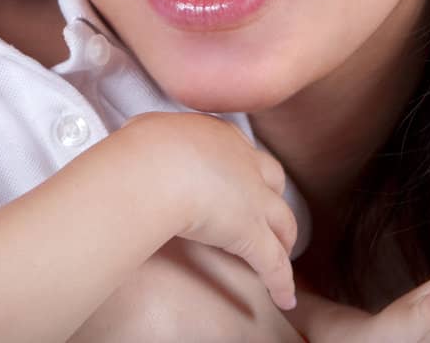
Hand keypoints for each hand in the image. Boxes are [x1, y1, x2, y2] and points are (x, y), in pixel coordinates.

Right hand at [119, 112, 298, 310]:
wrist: (154, 171)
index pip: (243, 152)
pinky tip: (285, 299)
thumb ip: (155, 136)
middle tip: (268, 212)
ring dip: (285, 237)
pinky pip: (274, 263)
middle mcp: (246, 165)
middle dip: (273, 196)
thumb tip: (146, 141)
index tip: (242, 180)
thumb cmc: (143, 149)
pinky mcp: (251, 234)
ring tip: (284, 252)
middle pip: (273, 180)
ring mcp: (253, 200)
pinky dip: (282, 282)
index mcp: (221, 138)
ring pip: (283, 221)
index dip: (246, 168)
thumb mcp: (149, 130)